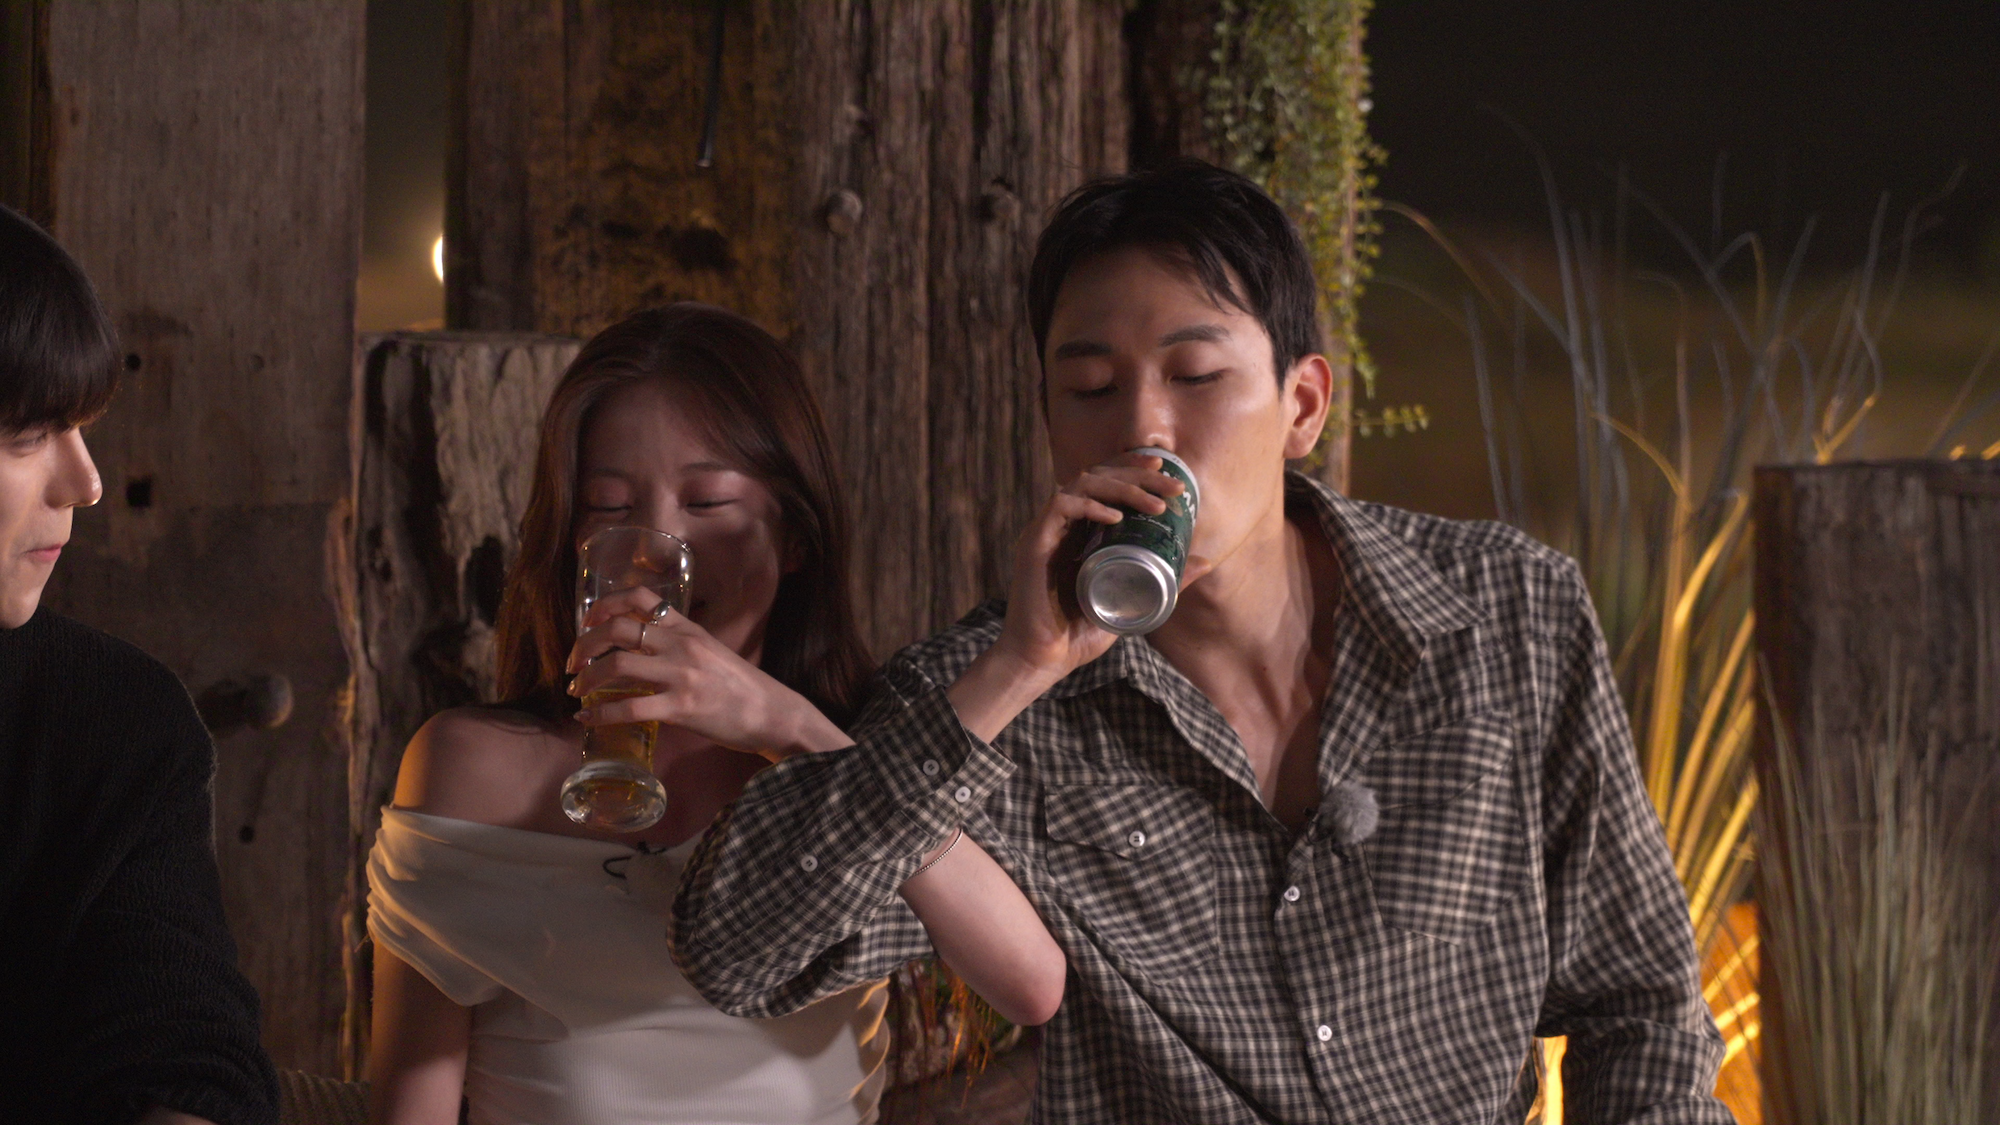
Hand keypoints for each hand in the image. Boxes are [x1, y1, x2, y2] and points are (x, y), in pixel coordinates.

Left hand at [566, 590, 849, 760]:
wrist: (772, 713)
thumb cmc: (740, 686)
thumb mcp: (711, 651)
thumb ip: (678, 645)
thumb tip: (640, 650)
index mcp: (688, 628)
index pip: (641, 598)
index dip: (605, 605)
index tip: (587, 622)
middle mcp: (682, 645)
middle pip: (618, 629)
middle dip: (585, 645)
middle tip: (573, 664)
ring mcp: (681, 676)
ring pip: (618, 665)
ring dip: (587, 678)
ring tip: (577, 691)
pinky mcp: (681, 708)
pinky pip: (629, 708)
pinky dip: (600, 713)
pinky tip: (587, 719)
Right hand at [947, 452, 1191, 742]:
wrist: (1040, 661)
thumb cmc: (1078, 635)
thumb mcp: (1132, 602)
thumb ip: (1164, 581)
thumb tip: (1205, 561)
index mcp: (1079, 532)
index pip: (1104, 482)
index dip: (1133, 469)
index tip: (1167, 470)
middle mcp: (1061, 525)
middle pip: (1097, 476)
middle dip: (1139, 475)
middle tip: (1174, 488)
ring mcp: (1046, 532)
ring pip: (1081, 484)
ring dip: (1123, 488)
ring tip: (1156, 506)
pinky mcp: (1033, 544)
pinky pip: (1060, 507)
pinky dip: (1090, 506)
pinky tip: (1116, 517)